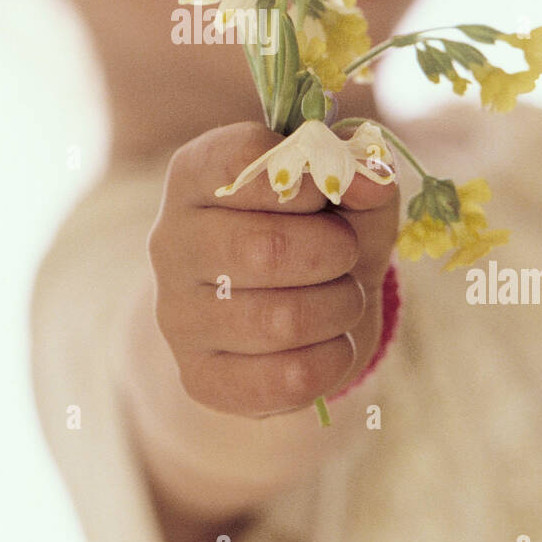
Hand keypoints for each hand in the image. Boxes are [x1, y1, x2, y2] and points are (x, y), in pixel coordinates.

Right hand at [146, 121, 399, 418]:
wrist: (296, 309)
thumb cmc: (318, 230)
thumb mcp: (345, 187)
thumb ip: (360, 170)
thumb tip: (370, 181)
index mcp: (194, 175)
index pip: (240, 162)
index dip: (308, 176)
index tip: (329, 192)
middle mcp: (171, 242)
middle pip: (264, 250)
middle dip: (334, 251)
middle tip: (346, 253)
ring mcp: (177, 314)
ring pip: (279, 321)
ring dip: (340, 306)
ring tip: (344, 298)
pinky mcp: (200, 376)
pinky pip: (286, 379)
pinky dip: (333, 360)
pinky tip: (333, 342)